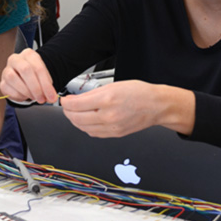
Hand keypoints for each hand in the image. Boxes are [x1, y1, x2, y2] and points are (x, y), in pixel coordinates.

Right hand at [0, 48, 58, 103]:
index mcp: (29, 54)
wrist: (23, 78)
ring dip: (26, 91)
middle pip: (25, 70)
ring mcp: (7, 70)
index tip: (51, 96)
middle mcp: (16, 59)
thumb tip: (51, 97)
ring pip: (13, 78)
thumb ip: (48, 87)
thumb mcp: (44, 78)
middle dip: (35, 87)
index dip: (46, 84)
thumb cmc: (34, 76)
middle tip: (42, 98)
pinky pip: (8, 89)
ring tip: (34, 97)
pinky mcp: (2, 82)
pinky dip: (19, 95)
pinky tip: (25, 96)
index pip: (38, 68)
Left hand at [60, 80, 195, 137]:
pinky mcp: (115, 134)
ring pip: (83, 128)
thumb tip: (77, 99)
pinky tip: (86, 120)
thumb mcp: (113, 85)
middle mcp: (108, 115)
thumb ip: (93, 93)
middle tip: (67, 107)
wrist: (156, 106)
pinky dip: (85, 127)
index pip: (76, 105)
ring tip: (74, 113)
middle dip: (68, 112)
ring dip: (75, 121)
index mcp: (107, 99)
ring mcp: (111, 127)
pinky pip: (93, 133)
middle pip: (76, 118)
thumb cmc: (138, 92)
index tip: (64, 100)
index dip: (66, 103)